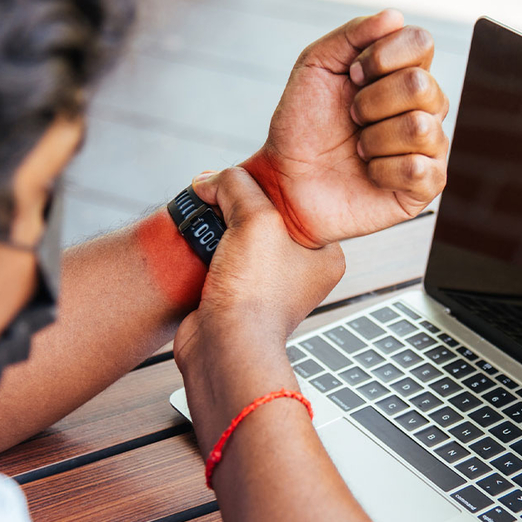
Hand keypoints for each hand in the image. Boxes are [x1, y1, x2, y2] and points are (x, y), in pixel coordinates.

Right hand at [174, 167, 344, 450]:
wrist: (223, 346)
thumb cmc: (254, 295)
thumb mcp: (255, 220)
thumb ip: (238, 185)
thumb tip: (213, 179)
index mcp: (325, 254)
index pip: (297, 202)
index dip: (266, 183)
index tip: (242, 175)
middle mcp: (301, 270)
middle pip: (266, 216)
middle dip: (237, 204)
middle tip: (217, 194)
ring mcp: (269, 284)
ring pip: (241, 235)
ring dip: (219, 225)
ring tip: (206, 217)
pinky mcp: (238, 294)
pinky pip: (222, 256)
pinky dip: (208, 247)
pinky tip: (197, 240)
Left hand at [243, 10, 449, 247]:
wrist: (286, 180)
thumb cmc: (302, 125)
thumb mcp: (316, 66)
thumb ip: (352, 34)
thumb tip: (395, 17)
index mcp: (402, 73)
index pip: (421, 42)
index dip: (382, 56)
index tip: (351, 76)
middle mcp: (423, 107)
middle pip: (421, 85)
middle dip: (371, 101)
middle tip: (351, 117)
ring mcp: (428, 147)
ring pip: (419, 127)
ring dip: (374, 139)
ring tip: (357, 148)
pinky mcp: (424, 187)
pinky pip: (418, 169)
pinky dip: (381, 171)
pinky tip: (369, 174)